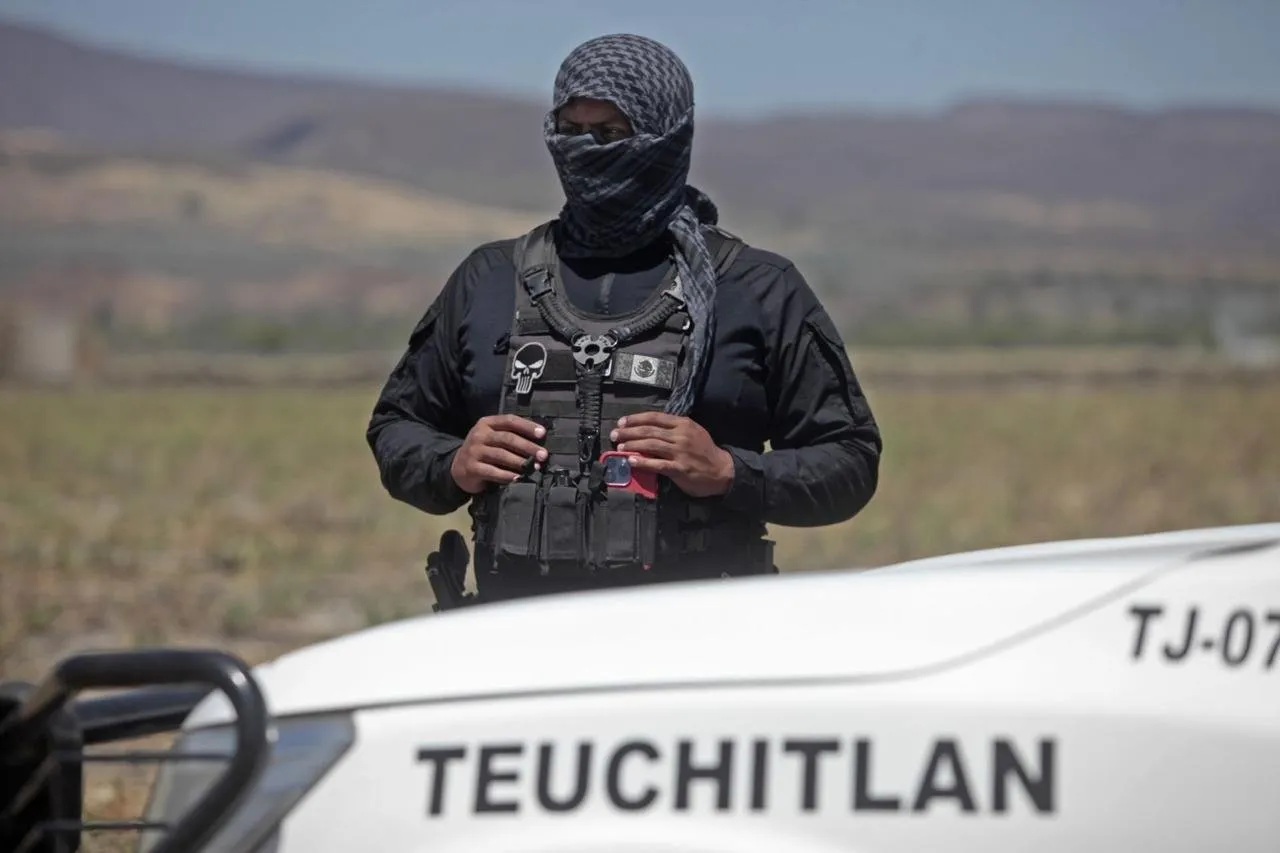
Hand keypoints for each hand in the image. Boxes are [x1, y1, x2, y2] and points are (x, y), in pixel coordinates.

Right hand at [450, 414, 546, 493]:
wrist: (458, 467)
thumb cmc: (482, 450)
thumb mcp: (491, 437)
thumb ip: (509, 435)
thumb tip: (538, 441)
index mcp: (486, 423)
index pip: (509, 420)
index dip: (527, 426)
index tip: (542, 434)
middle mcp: (480, 435)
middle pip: (507, 438)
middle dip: (528, 447)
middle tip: (543, 455)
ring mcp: (474, 451)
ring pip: (501, 455)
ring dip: (520, 462)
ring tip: (533, 467)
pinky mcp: (472, 468)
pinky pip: (493, 471)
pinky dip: (507, 475)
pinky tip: (518, 478)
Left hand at [609, 412, 734, 497]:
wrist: (723, 470)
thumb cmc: (705, 451)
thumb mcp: (693, 432)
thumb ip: (674, 429)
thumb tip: (649, 428)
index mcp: (683, 424)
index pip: (654, 417)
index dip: (635, 418)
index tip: (622, 422)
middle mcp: (680, 435)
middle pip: (649, 430)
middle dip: (629, 432)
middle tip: (614, 434)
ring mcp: (680, 452)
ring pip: (651, 444)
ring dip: (632, 445)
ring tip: (619, 447)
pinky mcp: (679, 468)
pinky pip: (657, 464)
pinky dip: (642, 461)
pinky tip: (631, 461)